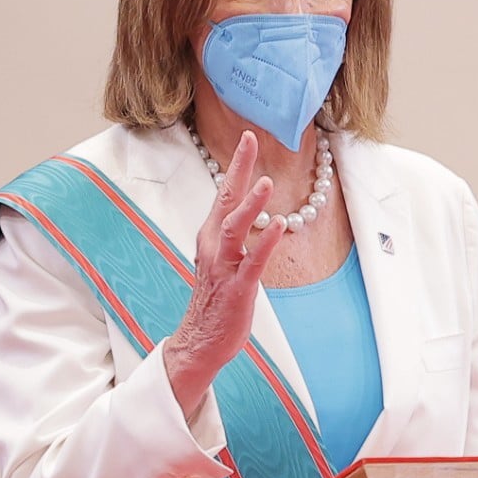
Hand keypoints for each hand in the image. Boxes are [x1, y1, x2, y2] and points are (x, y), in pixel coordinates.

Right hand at [163, 130, 284, 412]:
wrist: (200, 340)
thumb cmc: (216, 299)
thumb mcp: (224, 260)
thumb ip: (235, 236)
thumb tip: (252, 215)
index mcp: (211, 237)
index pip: (224, 193)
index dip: (237, 165)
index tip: (248, 137)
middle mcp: (213, 246)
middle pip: (226, 199)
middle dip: (238, 168)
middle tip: (249, 139)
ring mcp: (224, 266)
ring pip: (234, 228)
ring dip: (250, 205)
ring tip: (266, 182)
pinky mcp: (237, 288)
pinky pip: (251, 262)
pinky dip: (264, 244)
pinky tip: (277, 228)